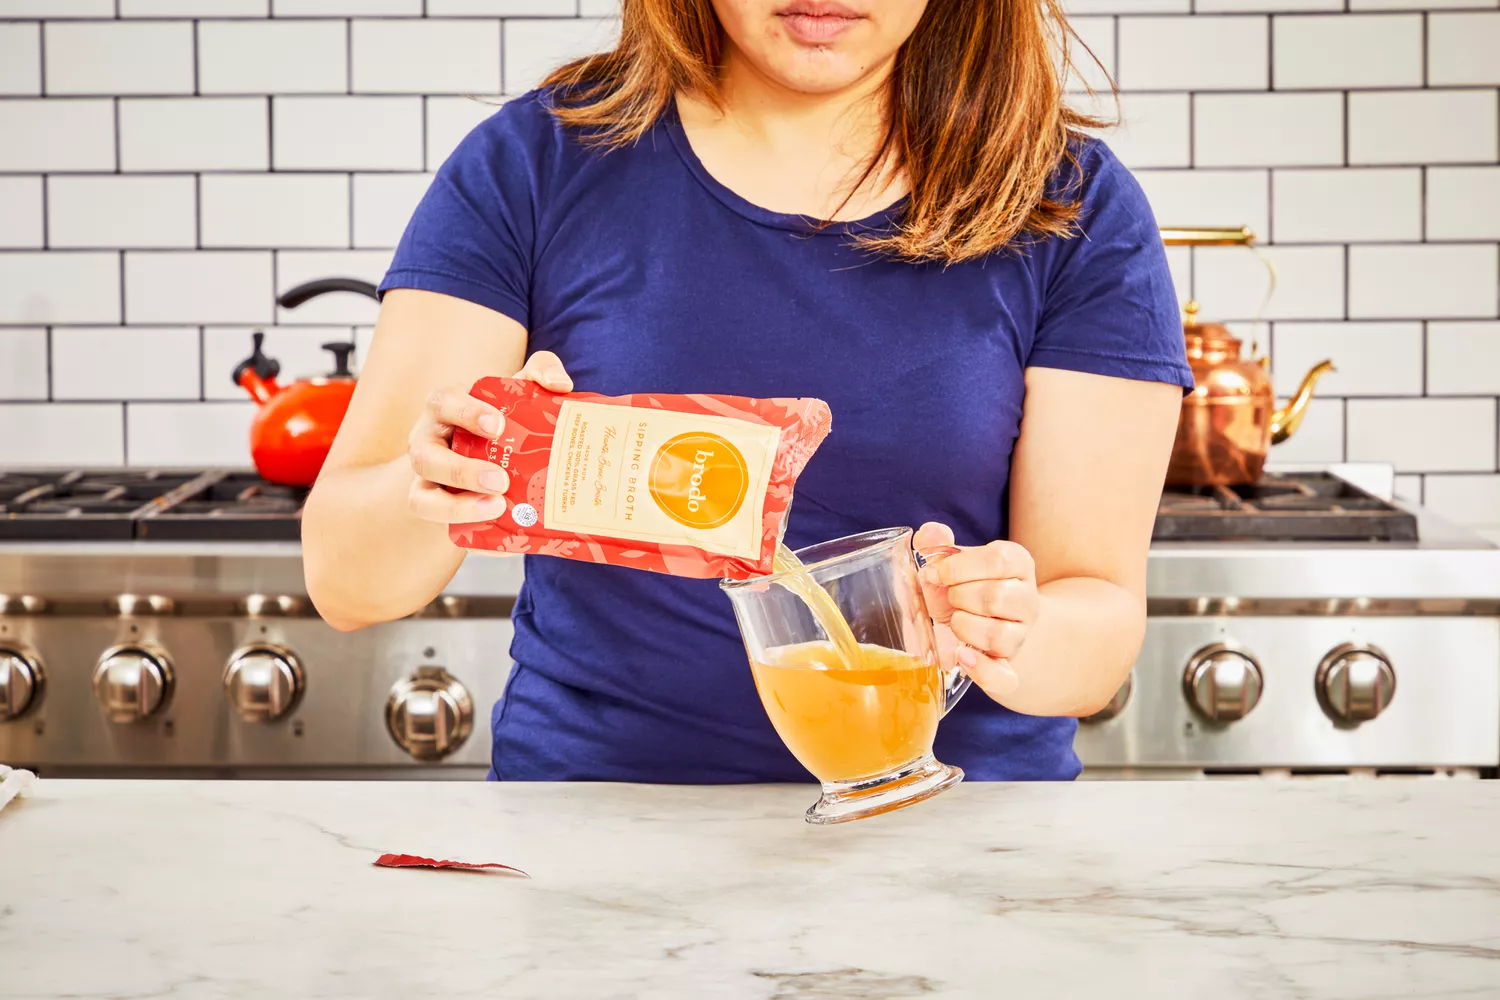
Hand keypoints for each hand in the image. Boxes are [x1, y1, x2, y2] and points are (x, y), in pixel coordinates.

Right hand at [406, 352, 572, 523]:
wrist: (489, 459)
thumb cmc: (503, 418)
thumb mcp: (519, 392)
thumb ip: (540, 373)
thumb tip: (560, 386)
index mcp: (446, 408)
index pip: (445, 402)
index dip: (467, 413)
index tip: (498, 426)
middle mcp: (428, 442)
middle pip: (425, 454)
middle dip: (461, 470)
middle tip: (500, 480)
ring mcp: (427, 479)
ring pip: (422, 496)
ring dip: (457, 506)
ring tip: (497, 507)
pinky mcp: (435, 508)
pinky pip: (436, 523)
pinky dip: (461, 523)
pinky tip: (492, 522)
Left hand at [914, 522, 1033, 702]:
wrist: (982, 623)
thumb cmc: (963, 587)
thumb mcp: (953, 562)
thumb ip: (938, 545)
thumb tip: (929, 533)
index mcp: (1017, 564)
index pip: (999, 560)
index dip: (959, 567)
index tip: (934, 574)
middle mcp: (1026, 599)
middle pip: (997, 598)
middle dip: (959, 597)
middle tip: (948, 598)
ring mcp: (1020, 636)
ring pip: (998, 635)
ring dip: (963, 627)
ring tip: (954, 621)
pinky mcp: (1008, 668)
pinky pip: (1005, 678)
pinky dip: (980, 670)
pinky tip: (962, 656)